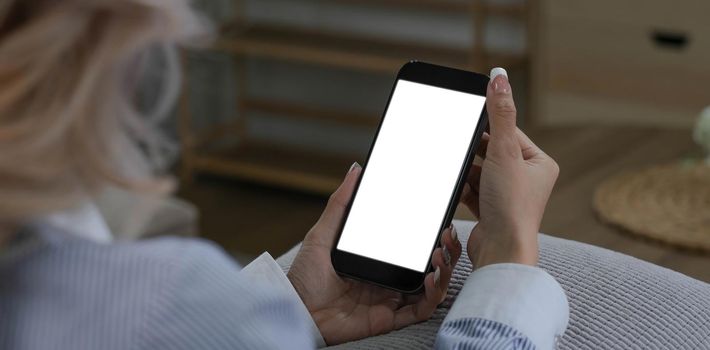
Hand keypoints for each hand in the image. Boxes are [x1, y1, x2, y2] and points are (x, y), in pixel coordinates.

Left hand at [288, 163, 461, 344]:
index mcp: (377, 258)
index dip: (432, 234)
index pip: (414, 245)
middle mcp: (388, 279)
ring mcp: (391, 299)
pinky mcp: (389, 318)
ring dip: (444, 270)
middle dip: (447, 250)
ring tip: (440, 254)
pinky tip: (432, 279)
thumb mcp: (323, 233)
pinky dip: (433, 296)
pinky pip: (420, 311)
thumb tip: (355, 170)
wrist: (297, 311)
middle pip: (430, 265)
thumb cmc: (305, 277)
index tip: (441, 219)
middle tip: (447, 235)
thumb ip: (341, 203)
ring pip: (432, 287)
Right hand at [460, 68, 558, 268]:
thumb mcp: (504, 152)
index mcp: (540, 164)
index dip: (488, 126)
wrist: (501, 251)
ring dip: (467, 173)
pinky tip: (459, 190)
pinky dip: (463, 189)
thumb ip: (500, 114)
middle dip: (474, 153)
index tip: (467, 118)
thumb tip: (498, 77)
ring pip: (479, 172)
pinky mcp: (490, 211)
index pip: (510, 133)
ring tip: (463, 176)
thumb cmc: (511, 206)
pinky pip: (472, 190)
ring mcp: (507, 197)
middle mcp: (527, 180)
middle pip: (492, 152)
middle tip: (460, 148)